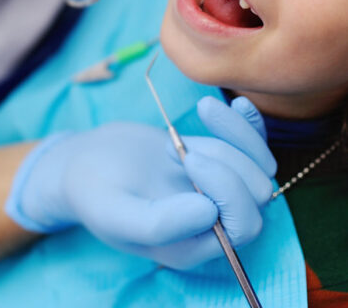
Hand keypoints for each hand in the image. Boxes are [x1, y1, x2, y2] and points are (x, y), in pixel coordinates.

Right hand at [6, 96, 276, 269]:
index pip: (243, 225)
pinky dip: (250, 122)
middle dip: (225, 160)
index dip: (228, 190)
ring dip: (232, 135)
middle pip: (257, 191)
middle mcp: (215, 221)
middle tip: (175, 146)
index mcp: (195, 245)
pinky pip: (253, 142)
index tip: (189, 158)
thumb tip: (210, 214)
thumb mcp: (114, 213)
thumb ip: (158, 224)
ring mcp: (220, 188)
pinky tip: (237, 103)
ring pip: (259, 163)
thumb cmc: (95, 191)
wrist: (88, 163)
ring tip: (187, 125)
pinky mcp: (219, 159)